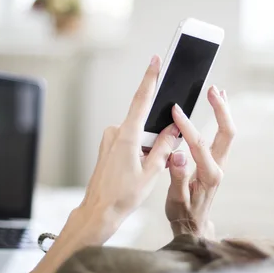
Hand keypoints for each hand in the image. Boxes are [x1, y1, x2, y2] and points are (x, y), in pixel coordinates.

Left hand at [73, 55, 181, 243]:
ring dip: (147, 148)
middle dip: (156, 137)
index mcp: (127, 136)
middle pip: (144, 123)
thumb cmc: (123, 195)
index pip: (142, 100)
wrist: (98, 211)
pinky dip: (139, 152)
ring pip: (138, 135)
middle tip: (156, 162)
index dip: (151, 78)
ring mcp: (109, 140)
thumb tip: (174, 129)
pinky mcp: (107, 147)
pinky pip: (129, 142)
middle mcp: (115, 133)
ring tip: (143, 174)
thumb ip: (165, 147)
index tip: (156, 60)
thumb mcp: (152, 172)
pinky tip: (136, 172)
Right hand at [165, 85, 234, 238]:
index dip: (187, 126)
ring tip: (217, 91)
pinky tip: (217, 107)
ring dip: (223, 111)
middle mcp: (218, 168)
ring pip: (227, 132)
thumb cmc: (183, 214)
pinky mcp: (216, 162)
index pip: (199, 145)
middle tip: (212, 90)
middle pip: (227, 133)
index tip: (175, 111)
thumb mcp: (176, 200)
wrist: (193, 226)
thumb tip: (179, 155)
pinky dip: (221, 119)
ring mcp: (219, 164)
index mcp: (209, 176)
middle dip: (221, 110)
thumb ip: (178, 178)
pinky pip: (222, 136)